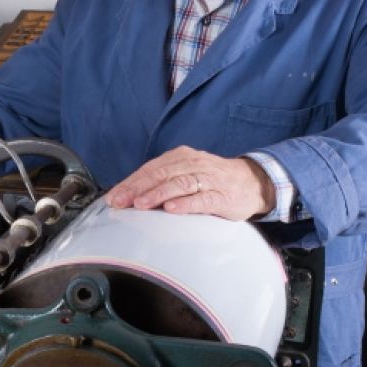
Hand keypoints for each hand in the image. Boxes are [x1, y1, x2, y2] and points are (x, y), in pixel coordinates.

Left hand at [104, 146, 275, 220]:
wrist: (253, 182)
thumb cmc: (212, 181)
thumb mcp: (185, 175)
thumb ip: (162, 182)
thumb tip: (129, 197)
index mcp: (180, 157)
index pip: (150, 169)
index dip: (130, 183)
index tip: (113, 197)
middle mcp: (192, 164)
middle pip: (161, 175)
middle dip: (137, 189)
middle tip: (120, 202)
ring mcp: (208, 179)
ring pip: (179, 184)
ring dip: (158, 194)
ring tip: (141, 204)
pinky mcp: (221, 195)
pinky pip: (202, 198)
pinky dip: (186, 203)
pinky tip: (172, 209)